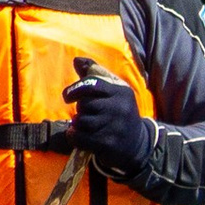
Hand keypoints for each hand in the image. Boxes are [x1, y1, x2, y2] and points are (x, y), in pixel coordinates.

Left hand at [65, 62, 152, 182]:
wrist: (138, 143)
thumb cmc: (119, 112)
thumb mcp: (113, 91)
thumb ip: (95, 74)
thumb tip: (77, 60)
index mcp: (120, 91)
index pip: (92, 84)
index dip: (75, 89)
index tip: (67, 97)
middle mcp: (120, 107)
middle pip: (86, 104)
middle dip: (80, 109)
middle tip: (85, 114)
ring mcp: (115, 126)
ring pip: (82, 121)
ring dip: (77, 124)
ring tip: (83, 126)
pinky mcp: (109, 143)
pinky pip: (81, 138)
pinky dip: (74, 137)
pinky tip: (77, 136)